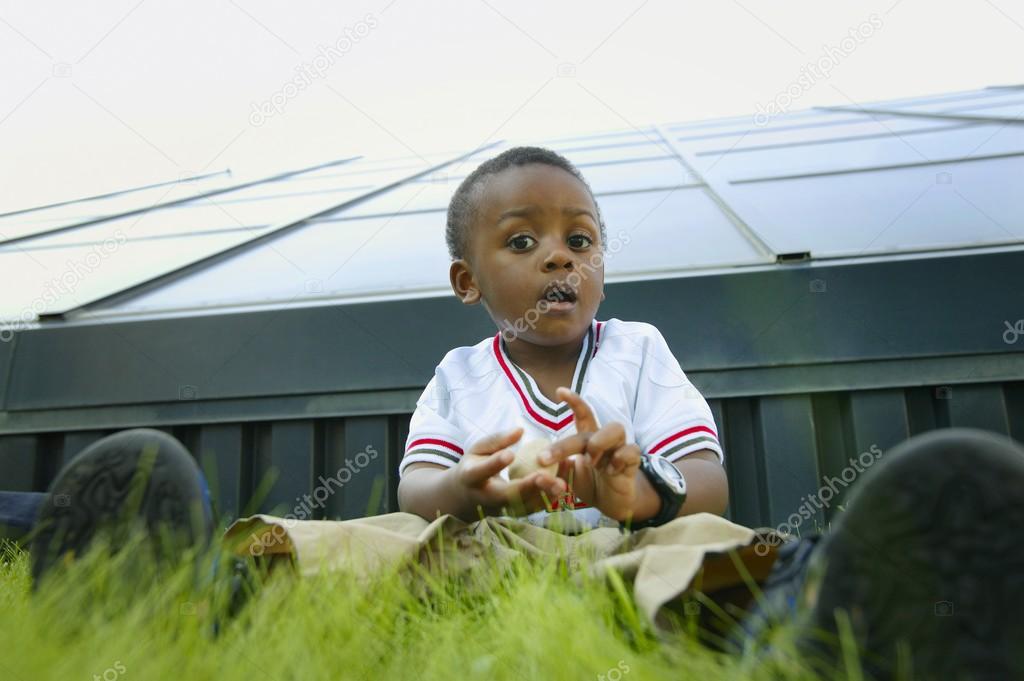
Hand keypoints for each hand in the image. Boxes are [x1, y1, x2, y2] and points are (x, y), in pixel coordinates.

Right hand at [450, 427, 566, 516]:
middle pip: (507, 495)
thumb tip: (520, 430)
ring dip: (544, 496)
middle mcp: (486, 497)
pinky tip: (565, 484)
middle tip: (545, 478)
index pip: (483, 471)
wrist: (466, 498)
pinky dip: (549, 498)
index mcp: (472, 477)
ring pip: (524, 506)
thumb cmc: (474, 467)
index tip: (510, 454)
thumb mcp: (477, 449)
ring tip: (562, 484)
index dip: (496, 464)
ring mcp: (501, 509)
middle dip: (527, 488)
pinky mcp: (515, 514)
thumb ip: (497, 440)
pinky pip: (533, 509)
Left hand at [538, 387, 641, 521]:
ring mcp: (620, 448)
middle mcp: (604, 440)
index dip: (574, 401)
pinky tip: (610, 472)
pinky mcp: (632, 462)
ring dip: (598, 443)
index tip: (559, 391)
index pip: (583, 415)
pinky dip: (619, 459)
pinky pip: (630, 450)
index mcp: (588, 439)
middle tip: (544, 459)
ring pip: (616, 428)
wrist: (613, 505)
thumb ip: (555, 473)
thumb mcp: (568, 479)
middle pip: (588, 429)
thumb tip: (538, 471)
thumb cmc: (590, 484)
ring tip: (590, 461)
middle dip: (564, 444)